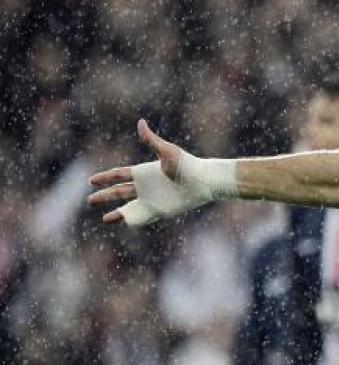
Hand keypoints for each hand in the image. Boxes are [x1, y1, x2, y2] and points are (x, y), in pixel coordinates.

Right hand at [87, 119, 229, 226]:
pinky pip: (143, 218)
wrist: (203, 182)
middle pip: (120, 192)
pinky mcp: (160, 211)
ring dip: (117, 213)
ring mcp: (152, 200)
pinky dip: (133, 221)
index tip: (91, 181)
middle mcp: (145, 187)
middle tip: (89, 200)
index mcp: (143, 172)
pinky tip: (124, 224)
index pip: (119, 175)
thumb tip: (140, 122)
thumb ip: (151, 140)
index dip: (105, 178)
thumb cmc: (187, 165)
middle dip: (105, 196)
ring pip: (129, 208)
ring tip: (104, 219)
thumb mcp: (167, 152)